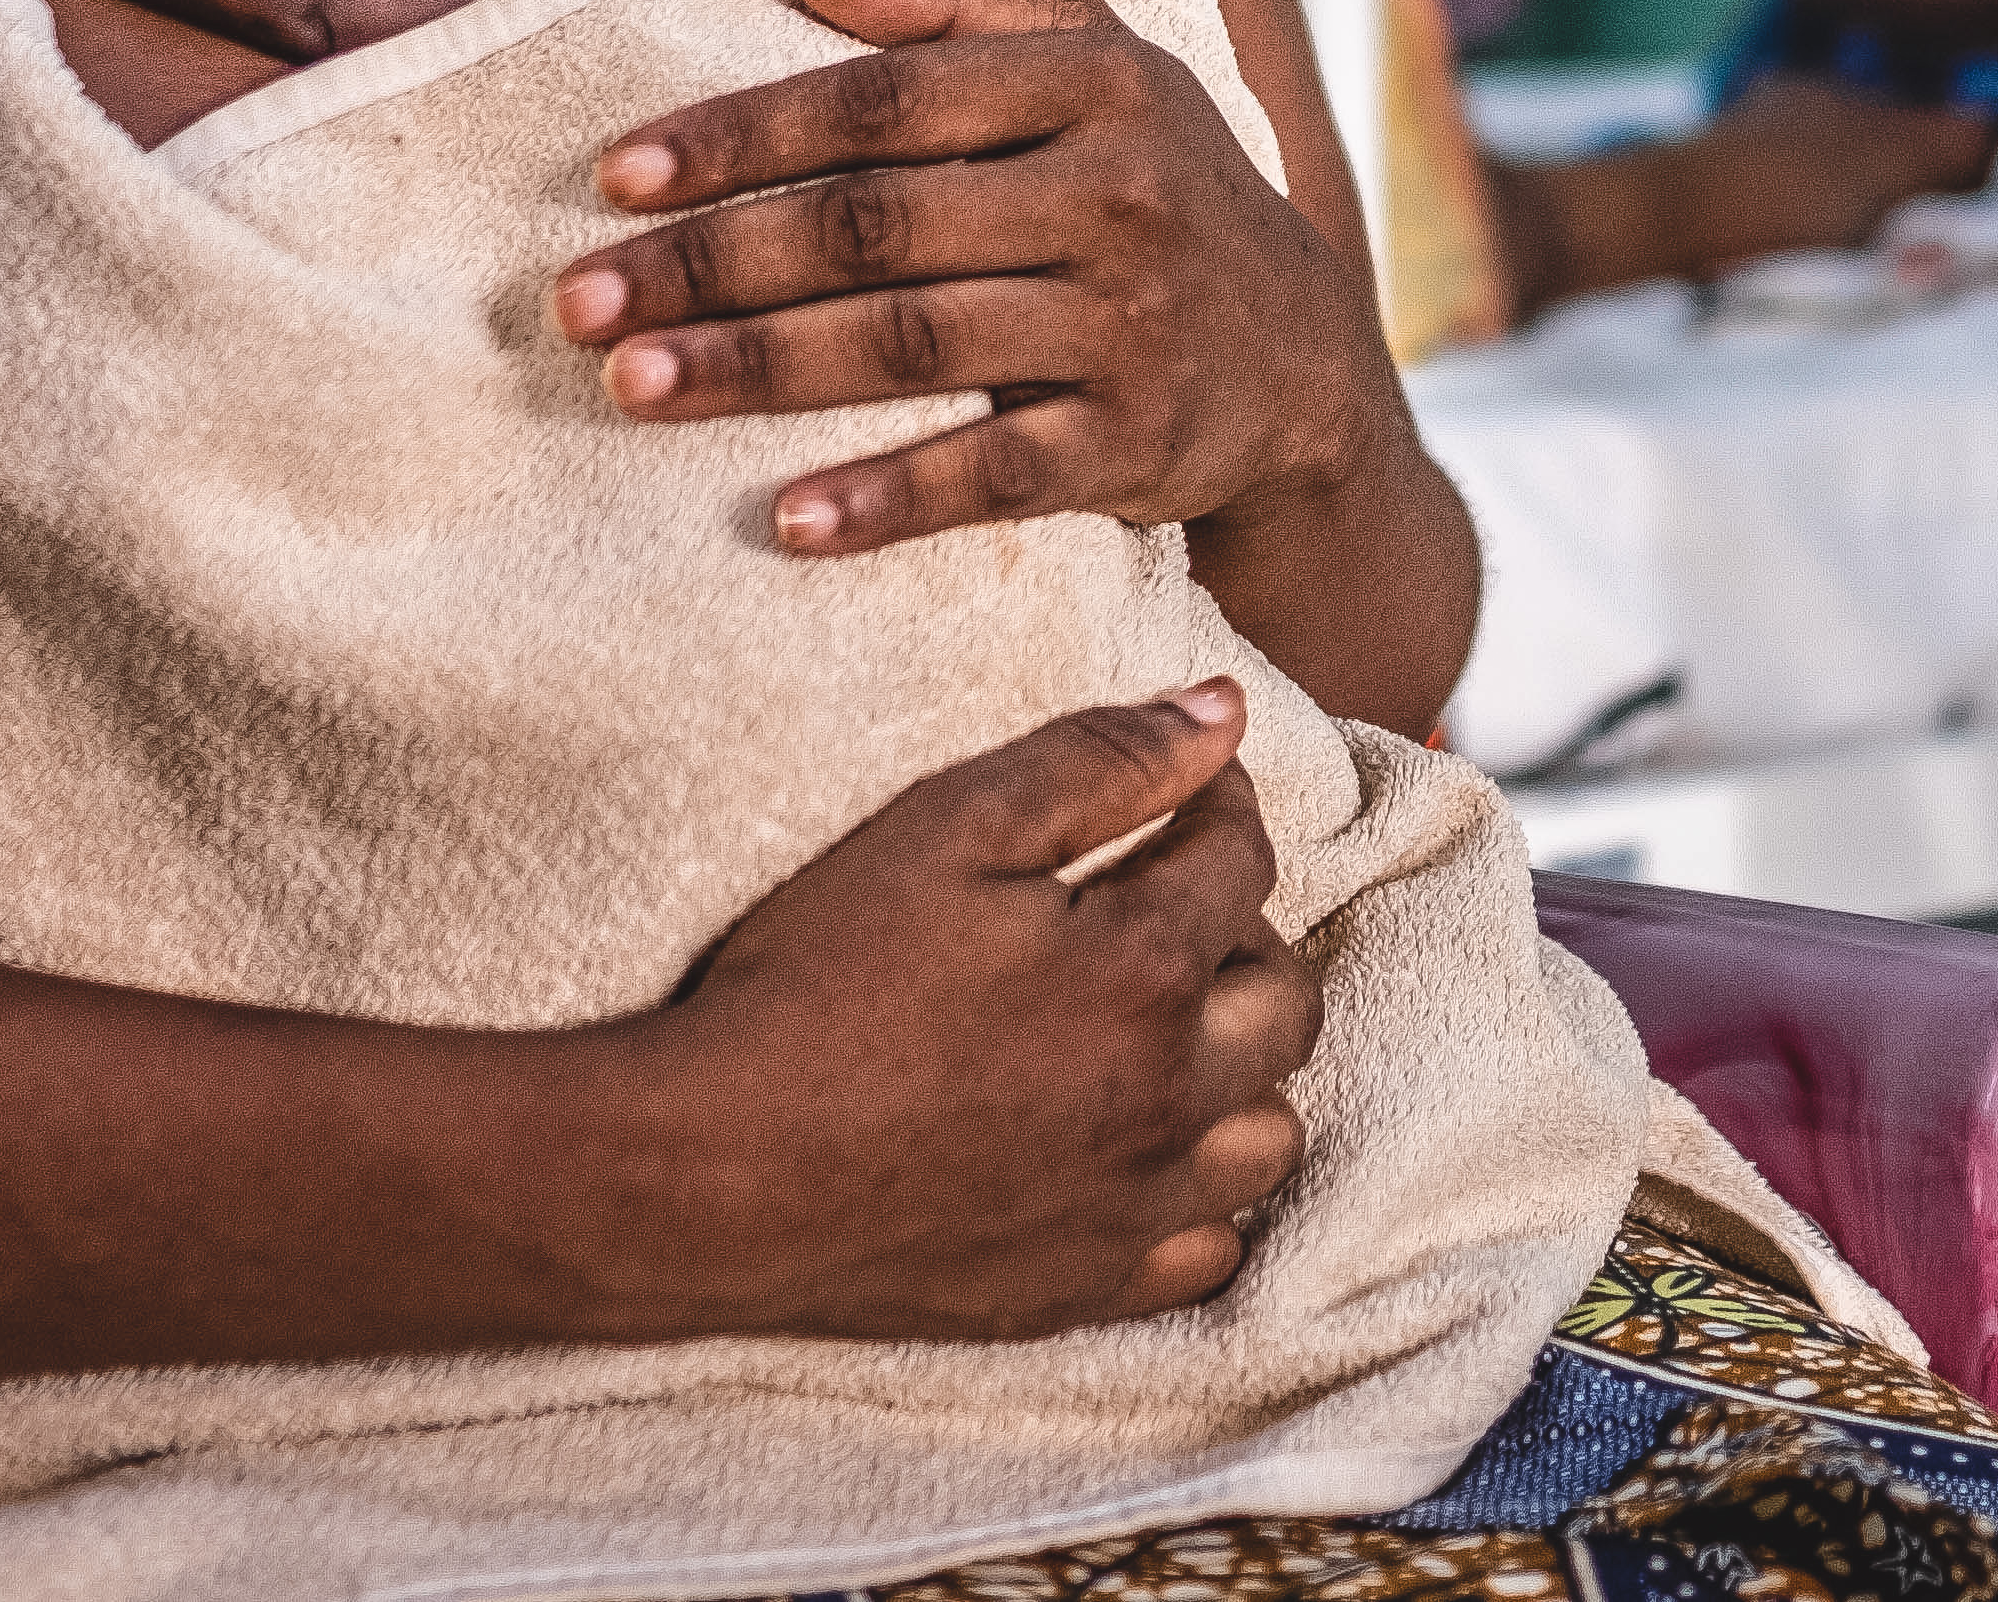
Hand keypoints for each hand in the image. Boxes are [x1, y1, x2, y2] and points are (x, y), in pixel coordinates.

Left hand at [559, 0, 1396, 558]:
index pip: (887, 99)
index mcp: (1093, 82)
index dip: (744, 135)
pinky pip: (994, 476)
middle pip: (879, 225)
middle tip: (581, 303)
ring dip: (759, 370)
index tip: (617, 176)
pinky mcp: (1138, 444)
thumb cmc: (1154, 182)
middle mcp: (1118, 192)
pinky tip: (785, 520)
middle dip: (714, 262)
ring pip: (914, 345)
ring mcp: (1130, 324)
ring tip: (633, 389)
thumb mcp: (1091, 60)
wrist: (1304, 361)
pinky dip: (888, 499)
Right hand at [620, 685, 1314, 1337]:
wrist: (713, 1170)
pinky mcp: (1086, 1288)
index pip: (1241, 860)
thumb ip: (1102, 760)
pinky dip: (1199, 1196)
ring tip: (1167, 1031)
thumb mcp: (949, 827)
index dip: (1217, 803)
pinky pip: (1208, 1250)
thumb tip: (1225, 710)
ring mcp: (1133, 1206)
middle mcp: (1168, 1095)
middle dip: (1247, 934)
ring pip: (1267, 1135)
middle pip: (1284, 1000)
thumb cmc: (817, 982)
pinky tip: (1139, 1152)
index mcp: (1143, 969)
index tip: (1186, 789)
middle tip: (1170, 908)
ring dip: (1243, 1071)